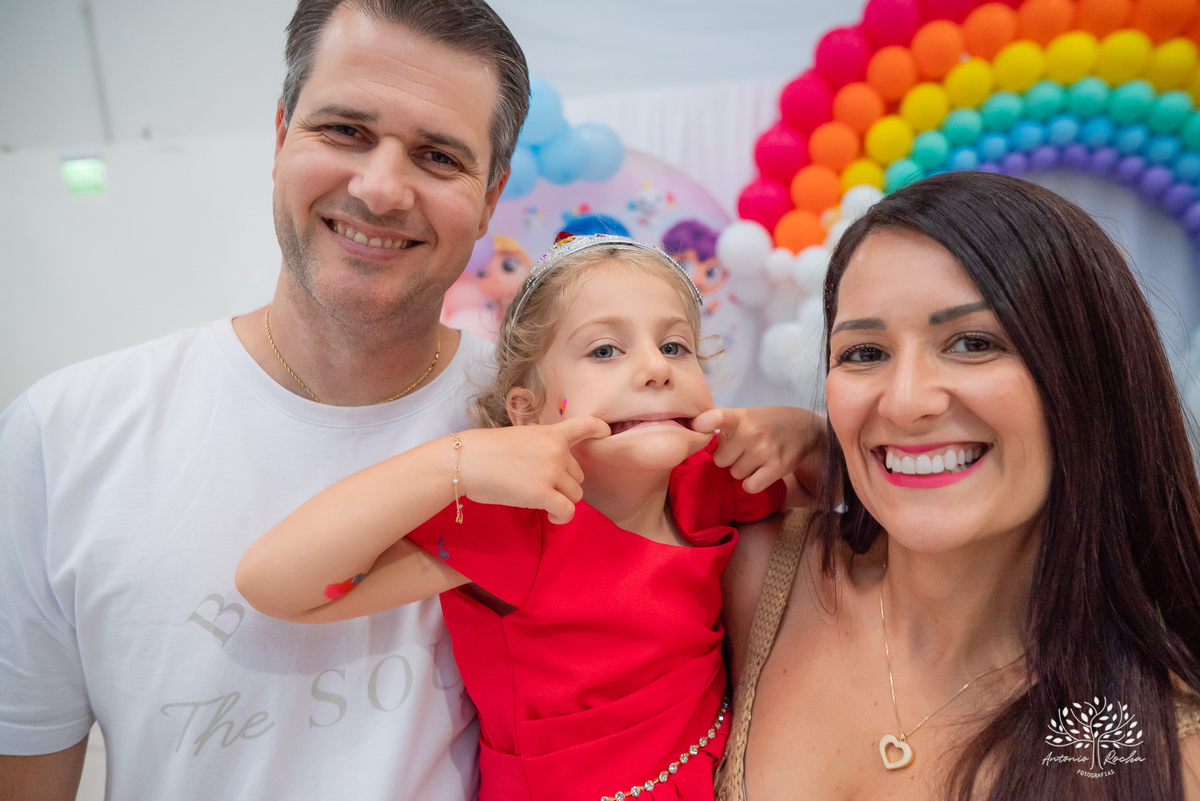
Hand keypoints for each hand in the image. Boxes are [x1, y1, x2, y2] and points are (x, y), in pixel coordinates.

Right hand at [458, 417, 609, 523]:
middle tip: (541, 487)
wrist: (467, 460)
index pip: (583, 425)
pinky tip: (551, 517)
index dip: (598, 429)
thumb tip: (543, 469)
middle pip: (578, 474)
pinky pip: (567, 510)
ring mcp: (552, 472)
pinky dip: (562, 517)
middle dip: (564, 483)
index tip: (605, 432)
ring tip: (545, 505)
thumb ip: (537, 448)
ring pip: (576, 494)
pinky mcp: (544, 494)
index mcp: (550, 434)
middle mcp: (557, 451)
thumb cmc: (484, 451)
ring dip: (563, 501)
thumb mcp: (517, 438)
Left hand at [690, 406, 825, 494]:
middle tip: (743, 451)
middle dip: (729, 458)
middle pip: (721, 460)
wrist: (805, 428)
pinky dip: (753, 483)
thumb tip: (695, 435)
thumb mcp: (746, 415)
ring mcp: (764, 450)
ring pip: (735, 474)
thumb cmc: (767, 423)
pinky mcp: (777, 467)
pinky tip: (760, 472)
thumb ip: (722, 424)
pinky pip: (750, 486)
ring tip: (755, 459)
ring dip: (743, 471)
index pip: (717, 417)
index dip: (703, 424)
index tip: (696, 427)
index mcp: (741, 417)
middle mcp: (751, 432)